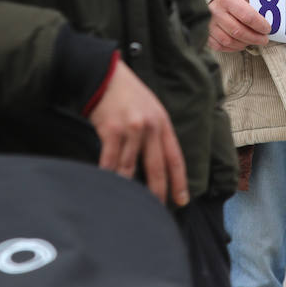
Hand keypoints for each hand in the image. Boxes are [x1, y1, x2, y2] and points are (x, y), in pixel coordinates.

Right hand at [88, 59, 188, 206]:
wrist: (104, 75)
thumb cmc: (126, 94)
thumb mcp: (150, 109)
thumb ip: (155, 133)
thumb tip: (156, 162)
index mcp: (162, 123)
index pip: (175, 157)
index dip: (179, 181)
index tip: (182, 200)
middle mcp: (150, 127)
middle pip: (156, 168)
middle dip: (157, 193)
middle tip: (156, 211)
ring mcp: (131, 129)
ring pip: (130, 169)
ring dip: (128, 189)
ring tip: (128, 204)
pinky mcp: (112, 131)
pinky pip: (110, 162)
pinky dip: (108, 177)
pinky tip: (107, 188)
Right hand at [208, 0, 270, 52]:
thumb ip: (251, 6)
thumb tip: (266, 19)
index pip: (247, 16)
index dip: (260, 25)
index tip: (267, 29)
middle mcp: (215, 11)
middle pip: (239, 31)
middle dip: (255, 38)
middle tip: (264, 39)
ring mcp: (207, 24)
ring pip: (229, 41)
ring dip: (244, 43)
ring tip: (252, 41)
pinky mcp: (204, 33)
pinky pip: (219, 46)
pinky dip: (231, 47)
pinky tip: (239, 43)